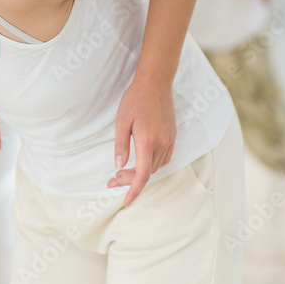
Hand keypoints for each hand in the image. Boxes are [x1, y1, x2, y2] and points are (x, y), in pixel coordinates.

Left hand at [109, 77, 175, 206]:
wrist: (156, 82)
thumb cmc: (136, 99)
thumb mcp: (122, 120)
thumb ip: (121, 145)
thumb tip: (118, 165)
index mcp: (147, 141)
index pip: (142, 174)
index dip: (134, 190)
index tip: (126, 201)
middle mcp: (161, 143)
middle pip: (147, 172)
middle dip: (129, 180)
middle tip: (112, 180)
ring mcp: (169, 140)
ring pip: (155, 167)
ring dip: (140, 173)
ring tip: (122, 172)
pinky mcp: (172, 136)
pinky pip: (163, 158)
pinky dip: (151, 165)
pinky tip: (140, 162)